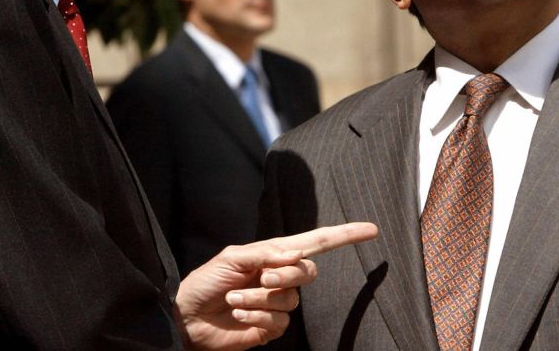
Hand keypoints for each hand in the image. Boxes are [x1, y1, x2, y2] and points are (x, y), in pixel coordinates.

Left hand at [174, 222, 378, 350]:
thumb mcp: (233, 258)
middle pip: (308, 272)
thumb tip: (297, 254)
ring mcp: (277, 304)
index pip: (316, 242)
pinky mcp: (270, 327)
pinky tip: (239, 315)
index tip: (371, 230)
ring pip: (290, 300)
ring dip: (259, 299)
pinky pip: (279, 322)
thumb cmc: (206, 282)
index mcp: (274, 254)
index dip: (344, 236)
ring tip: (235, 298)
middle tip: (261, 278)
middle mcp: (280, 277)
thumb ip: (266, 253)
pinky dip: (256, 317)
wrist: (187, 317)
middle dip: (286, 275)